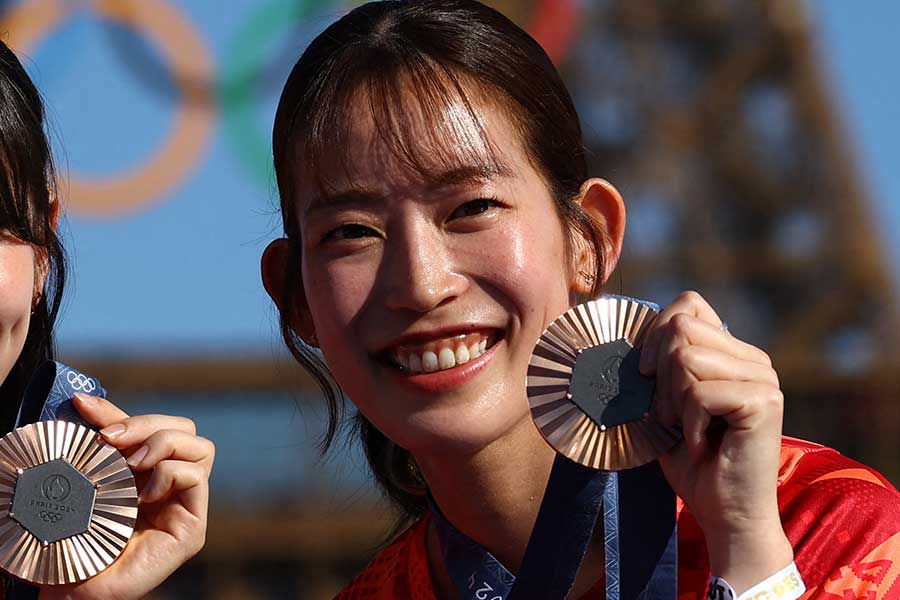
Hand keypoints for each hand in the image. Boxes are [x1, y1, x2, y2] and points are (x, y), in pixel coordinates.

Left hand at [39, 394, 214, 599]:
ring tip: (133, 464)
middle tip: (110, 440)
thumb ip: (94, 451)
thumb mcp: (85, 490)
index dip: (118, 412)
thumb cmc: (81, 551)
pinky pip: (195, 475)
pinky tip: (141, 494)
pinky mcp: (193, 525)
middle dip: (148, 424)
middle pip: (184, 428)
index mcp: (145, 476)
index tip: (82, 406)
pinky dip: (169, 474)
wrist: (82, 597)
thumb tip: (82, 401)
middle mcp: (171, 488)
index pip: (145, 430)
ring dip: (164, 444)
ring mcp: (186, 505)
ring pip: (199, 445)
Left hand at [639, 291, 792, 592]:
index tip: (645, 374)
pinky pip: (699, 393)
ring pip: (686, 357)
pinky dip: (688, 423)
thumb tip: (628, 329)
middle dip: (658, 373)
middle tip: (668, 415)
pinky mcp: (763, 400)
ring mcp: (763, 377)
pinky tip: (701, 444)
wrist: (724, 514)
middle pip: (681, 327)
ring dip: (672, 401)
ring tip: (685, 429)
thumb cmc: (692, 463)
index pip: (689, 304)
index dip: (656, 332)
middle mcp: (754, 359)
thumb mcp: (666, 403)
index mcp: (733, 353)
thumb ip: (659, 365)